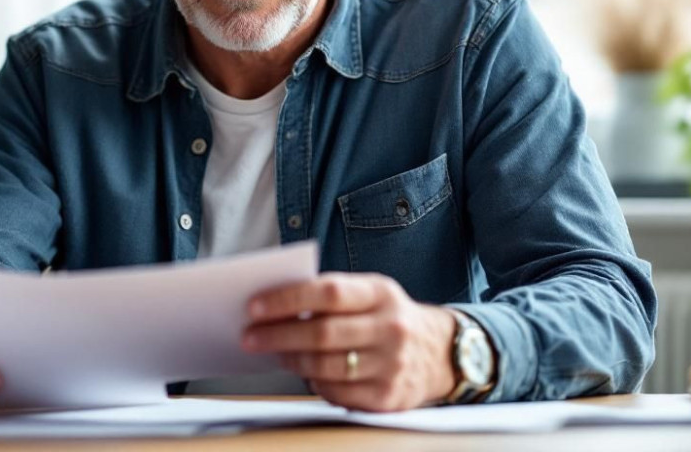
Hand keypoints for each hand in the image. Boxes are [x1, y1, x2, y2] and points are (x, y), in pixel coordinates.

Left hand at [242, 273, 457, 411]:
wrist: (441, 352)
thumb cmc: (388, 317)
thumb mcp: (371, 293)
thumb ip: (332, 296)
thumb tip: (275, 306)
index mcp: (381, 293)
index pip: (329, 292)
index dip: (287, 299)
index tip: (254, 307)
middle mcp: (391, 327)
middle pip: (323, 333)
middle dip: (278, 335)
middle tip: (249, 337)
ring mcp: (392, 364)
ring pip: (327, 366)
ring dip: (292, 360)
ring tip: (275, 354)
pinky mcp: (388, 397)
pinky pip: (338, 392)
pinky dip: (314, 382)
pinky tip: (306, 373)